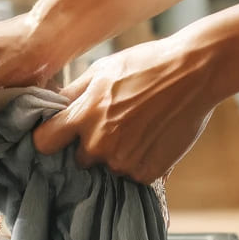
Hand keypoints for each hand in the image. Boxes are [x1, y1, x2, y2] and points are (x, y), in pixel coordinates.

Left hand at [33, 36, 215, 184]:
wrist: (195, 72)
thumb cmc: (147, 64)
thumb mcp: (102, 70)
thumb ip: (73, 93)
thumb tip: (50, 106)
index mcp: (83, 116)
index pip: (44, 142)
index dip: (49, 139)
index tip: (58, 135)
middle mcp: (99, 144)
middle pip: (79, 160)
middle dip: (90, 146)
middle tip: (112, 125)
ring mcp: (124, 162)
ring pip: (108, 168)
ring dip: (117, 155)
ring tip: (139, 128)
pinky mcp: (148, 173)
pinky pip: (133, 175)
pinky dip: (140, 162)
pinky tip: (153, 139)